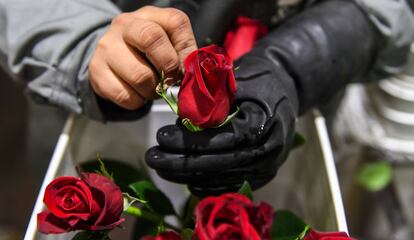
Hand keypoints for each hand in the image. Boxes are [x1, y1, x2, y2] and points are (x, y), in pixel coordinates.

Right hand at [89, 6, 196, 109]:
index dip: (186, 50)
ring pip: (140, 76)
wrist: (111, 59)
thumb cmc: (145, 52)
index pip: (176, 22)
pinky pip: (125, 95)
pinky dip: (137, 101)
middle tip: (170, 79)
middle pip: (151, 38)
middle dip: (169, 66)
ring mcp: (107, 47)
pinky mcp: (97, 71)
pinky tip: (137, 93)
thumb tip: (194, 74)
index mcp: (149, 15)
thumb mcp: (167, 44)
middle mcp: (125, 25)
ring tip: (152, 88)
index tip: (186, 66)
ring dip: (153, 90)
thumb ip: (183, 54)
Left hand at [145, 54, 298, 195]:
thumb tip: (181, 120)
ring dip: (188, 176)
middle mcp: (268, 152)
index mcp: (263, 124)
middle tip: (152, 158)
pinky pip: (230, 186)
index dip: (189, 143)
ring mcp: (267, 167)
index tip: (161, 138)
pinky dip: (205, 184)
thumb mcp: (237, 81)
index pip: (221, 140)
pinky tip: (184, 178)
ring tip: (161, 167)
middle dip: (181, 164)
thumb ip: (211, 101)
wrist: (288, 89)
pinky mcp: (263, 175)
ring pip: (221, 180)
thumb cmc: (260, 80)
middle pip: (219, 165)